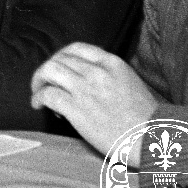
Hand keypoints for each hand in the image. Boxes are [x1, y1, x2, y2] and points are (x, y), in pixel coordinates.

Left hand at [29, 43, 160, 152]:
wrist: (150, 139)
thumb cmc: (144, 119)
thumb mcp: (130, 83)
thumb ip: (108, 76)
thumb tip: (84, 80)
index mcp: (113, 63)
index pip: (77, 48)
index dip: (62, 57)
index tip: (59, 69)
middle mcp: (97, 71)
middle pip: (59, 58)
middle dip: (47, 70)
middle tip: (44, 83)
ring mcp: (86, 89)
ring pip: (49, 70)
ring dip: (38, 80)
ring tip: (38, 93)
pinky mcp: (76, 108)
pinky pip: (47, 94)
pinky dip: (38, 98)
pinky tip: (38, 105)